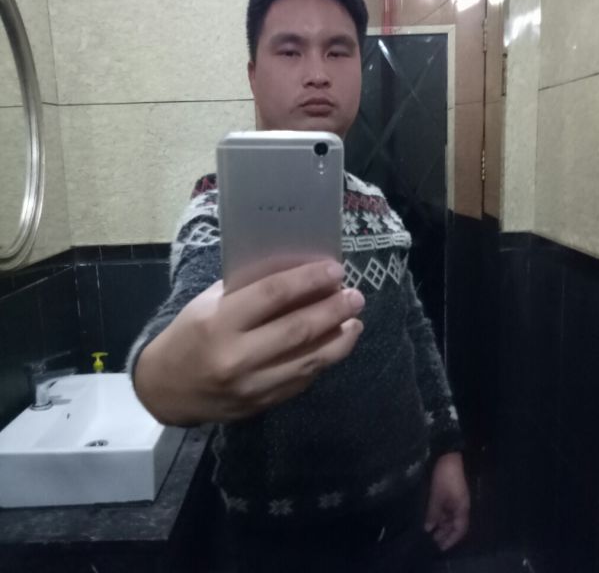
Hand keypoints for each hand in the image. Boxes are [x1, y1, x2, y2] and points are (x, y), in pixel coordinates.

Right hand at [134, 261, 363, 425]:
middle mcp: (237, 356)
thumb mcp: (210, 303)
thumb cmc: (189, 334)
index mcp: (219, 323)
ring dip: (339, 340)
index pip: (273, 295)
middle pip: (298, 329)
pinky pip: (302, 380)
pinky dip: (323, 360)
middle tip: (356, 296)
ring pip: (308, 360)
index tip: (335, 270)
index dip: (309, 280)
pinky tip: (336, 345)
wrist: (166, 390)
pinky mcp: (262, 405)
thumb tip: (298, 275)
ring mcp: (252, 385)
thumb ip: (249, 290)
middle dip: (334, 310)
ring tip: (355, 321)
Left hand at [424, 452, 469, 550]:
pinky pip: (447, 508)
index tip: (440, 547)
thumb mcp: (437, 496)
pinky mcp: (451, 492)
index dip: (451, 540)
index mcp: (462, 509)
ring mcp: (456, 498)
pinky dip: (440, 515)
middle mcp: (461, 506)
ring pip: (450, 516)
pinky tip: (433, 517)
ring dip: (442, 524)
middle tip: (432, 541)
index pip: (459, 530)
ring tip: (430, 531)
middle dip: (445, 534)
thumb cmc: (445, 477)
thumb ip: (433, 513)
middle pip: (455, 525)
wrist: (450, 455)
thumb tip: (428, 529)